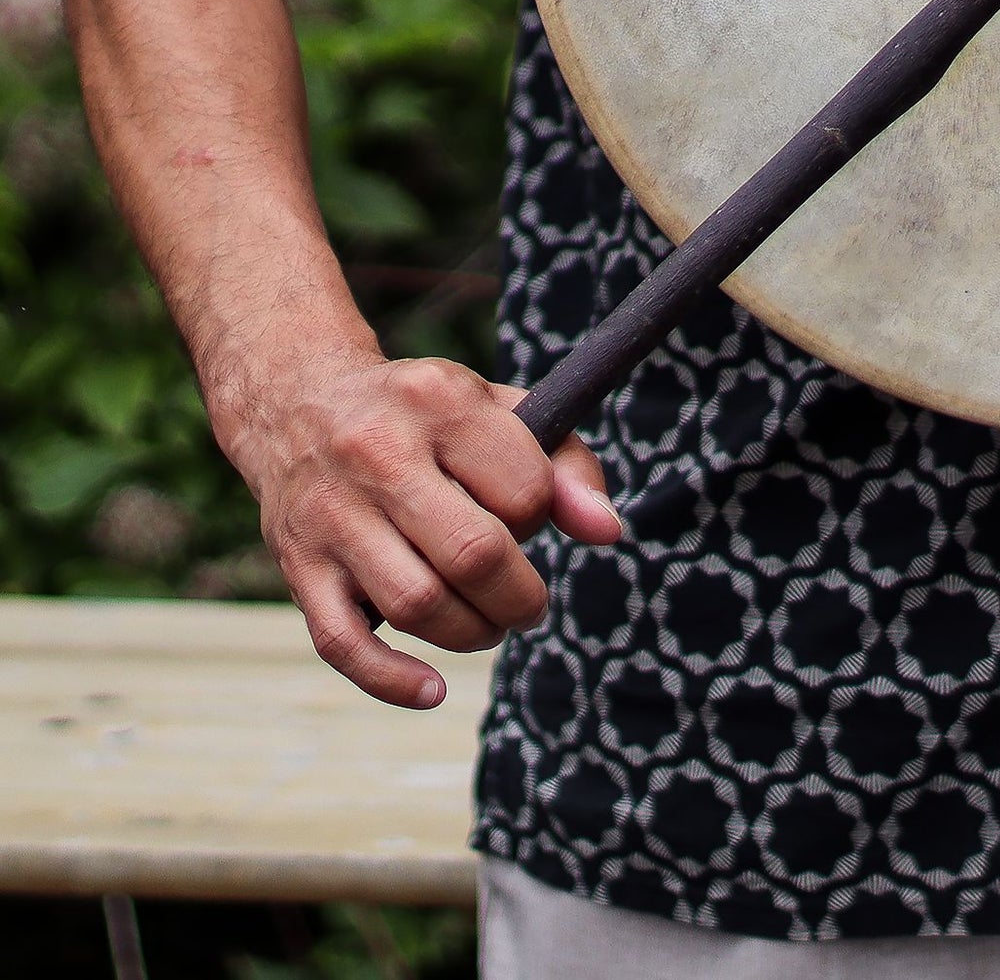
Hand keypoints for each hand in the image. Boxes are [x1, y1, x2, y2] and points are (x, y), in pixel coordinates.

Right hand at [235, 355, 624, 708]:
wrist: (296, 406)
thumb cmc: (424, 417)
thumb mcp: (496, 409)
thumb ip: (565, 464)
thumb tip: (608, 532)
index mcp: (442, 404)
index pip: (525, 489)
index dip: (543, 521)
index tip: (531, 523)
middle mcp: (381, 454)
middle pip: (475, 554)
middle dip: (520, 598)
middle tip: (528, 606)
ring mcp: (333, 515)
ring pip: (417, 604)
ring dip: (471, 633)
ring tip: (487, 625)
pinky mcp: (300, 567)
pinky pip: (343, 643)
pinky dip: (392, 681)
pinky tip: (433, 689)